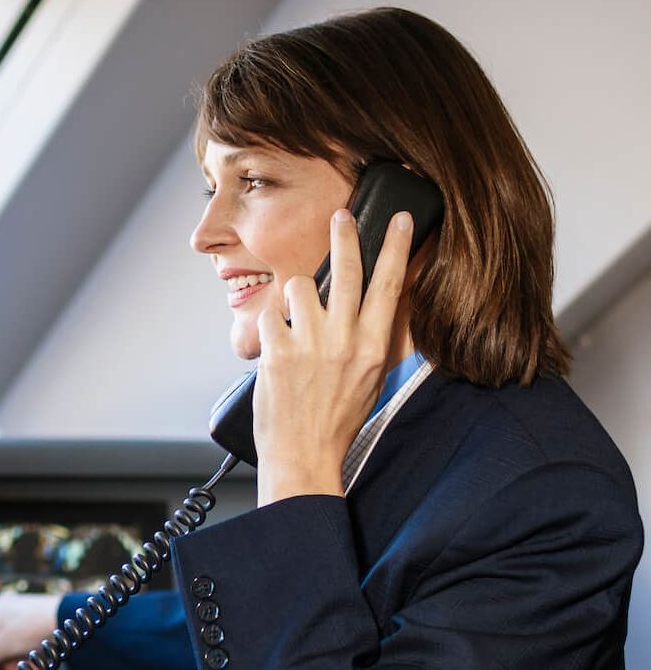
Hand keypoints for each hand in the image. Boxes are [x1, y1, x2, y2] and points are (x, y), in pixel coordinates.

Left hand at [253, 208, 414, 506]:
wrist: (304, 455)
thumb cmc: (337, 421)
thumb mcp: (371, 380)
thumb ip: (373, 341)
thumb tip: (379, 307)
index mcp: (373, 348)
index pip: (389, 286)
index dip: (395, 248)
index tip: (398, 221)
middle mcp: (344, 341)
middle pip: (347, 272)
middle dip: (344, 235)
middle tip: (340, 214)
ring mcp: (310, 345)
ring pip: (299, 287)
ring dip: (294, 297)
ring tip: (295, 323)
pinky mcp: (277, 352)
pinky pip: (270, 315)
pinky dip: (270, 326)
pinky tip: (275, 348)